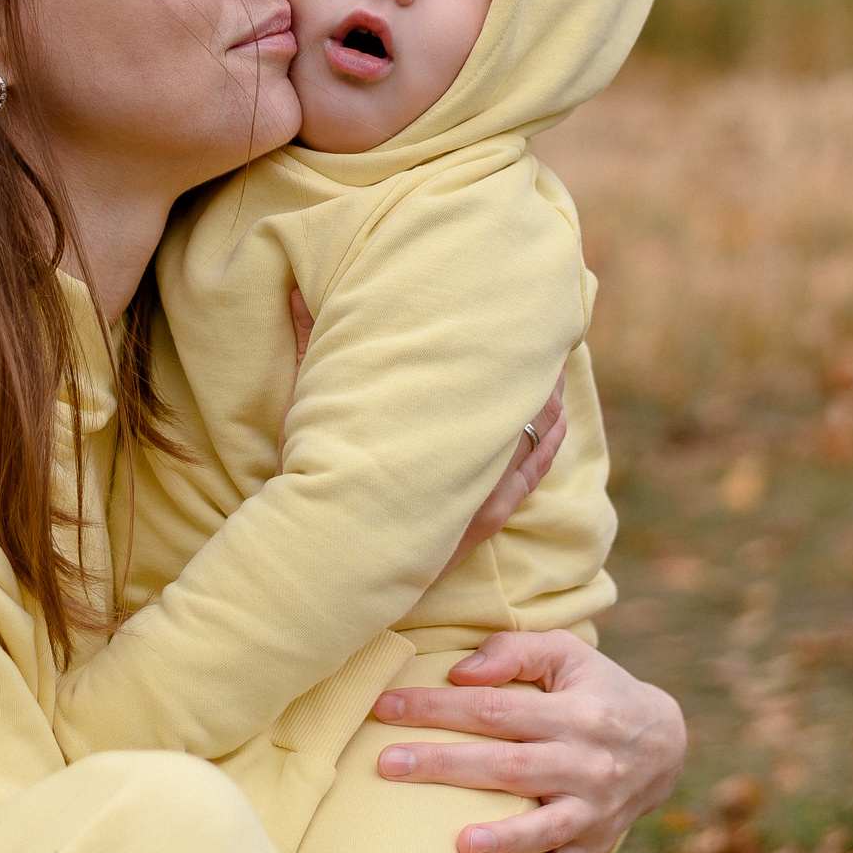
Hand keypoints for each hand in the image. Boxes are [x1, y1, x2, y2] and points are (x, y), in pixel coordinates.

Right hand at [288, 290, 566, 583]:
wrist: (332, 561)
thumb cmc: (318, 480)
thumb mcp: (313, 407)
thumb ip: (311, 345)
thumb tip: (294, 291)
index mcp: (440, 416)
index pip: (493, 367)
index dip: (509, 338)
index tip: (518, 310)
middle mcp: (474, 448)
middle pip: (522, 392)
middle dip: (533, 360)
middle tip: (546, 328)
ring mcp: (490, 486)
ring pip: (538, 428)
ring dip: (549, 396)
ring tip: (557, 365)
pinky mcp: (493, 515)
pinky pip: (537, 469)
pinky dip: (551, 440)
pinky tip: (558, 421)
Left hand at [371, 629, 685, 852]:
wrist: (665, 742)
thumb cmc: (598, 688)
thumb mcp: (568, 653)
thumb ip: (513, 652)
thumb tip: (459, 673)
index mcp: (574, 712)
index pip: (494, 708)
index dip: (438, 706)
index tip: (386, 707)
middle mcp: (586, 762)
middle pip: (508, 766)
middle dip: (445, 765)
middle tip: (387, 765)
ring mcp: (592, 808)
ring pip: (542, 826)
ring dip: (502, 839)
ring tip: (461, 846)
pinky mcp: (595, 843)